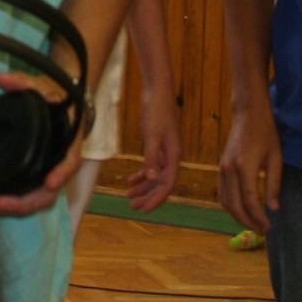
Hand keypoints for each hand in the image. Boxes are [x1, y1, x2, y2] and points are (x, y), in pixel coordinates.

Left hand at [0, 70, 79, 216]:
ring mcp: (49, 173)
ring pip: (37, 200)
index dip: (62, 174)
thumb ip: (23, 82)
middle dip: (24, 203)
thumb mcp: (41, 85)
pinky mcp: (37, 177)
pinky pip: (28, 195)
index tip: (49, 183)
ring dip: (14, 207)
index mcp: (68, 143)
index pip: (70, 162)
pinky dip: (11, 202)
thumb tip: (1, 78)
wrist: (60, 103)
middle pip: (49, 193)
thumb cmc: (53, 96)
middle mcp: (60, 163)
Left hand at [124, 87, 182, 211]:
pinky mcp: (158, 144)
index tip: (144, 210)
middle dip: (148, 197)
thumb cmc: (157, 110)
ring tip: (128, 197)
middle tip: (133, 208)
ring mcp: (165, 151)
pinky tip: (130, 180)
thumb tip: (151, 179)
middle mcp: (172, 156)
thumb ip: (151, 158)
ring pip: (155, 176)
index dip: (156, 199)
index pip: (167, 185)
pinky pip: (152, 165)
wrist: (158, 90)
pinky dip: (142, 174)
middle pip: (161, 184)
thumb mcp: (152, 135)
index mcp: (174, 156)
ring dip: (143, 188)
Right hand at [219, 109, 284, 234]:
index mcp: (245, 167)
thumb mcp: (276, 159)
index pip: (250, 201)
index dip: (259, 217)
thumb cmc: (266, 134)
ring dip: (238, 216)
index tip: (269, 227)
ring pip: (225, 201)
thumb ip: (274, 185)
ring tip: (253, 224)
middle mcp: (229, 170)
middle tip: (262, 231)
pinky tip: (243, 211)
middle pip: (235, 205)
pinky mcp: (220, 168)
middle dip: (248, 222)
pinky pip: (222, 193)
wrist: (248, 114)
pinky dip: (231, 206)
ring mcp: (222, 169)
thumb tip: (274, 209)